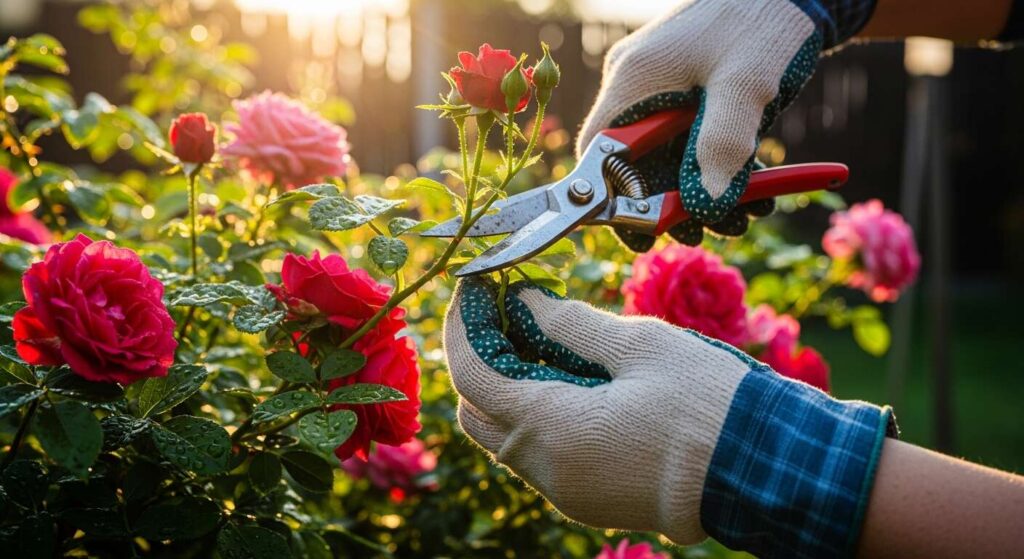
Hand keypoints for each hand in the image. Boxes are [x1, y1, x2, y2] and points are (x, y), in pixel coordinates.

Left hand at [443, 278, 893, 555]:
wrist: (764, 474)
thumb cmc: (708, 405)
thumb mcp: (640, 346)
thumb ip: (571, 324)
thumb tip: (525, 303)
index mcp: (552, 427)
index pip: (471, 374)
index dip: (461, 327)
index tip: (472, 289)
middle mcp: (547, 468)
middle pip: (476, 411)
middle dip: (476, 358)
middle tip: (500, 312)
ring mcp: (566, 491)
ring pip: (504, 437)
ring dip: (504, 389)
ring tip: (532, 339)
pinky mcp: (587, 500)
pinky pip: (537, 456)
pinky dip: (532, 416)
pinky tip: (562, 379)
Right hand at [577, 0, 874, 249]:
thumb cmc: (765, 23)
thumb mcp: (746, 85)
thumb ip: (723, 144)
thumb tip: (705, 208)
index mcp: (633, 80)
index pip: (598, 153)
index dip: (613, 200)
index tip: (644, 232)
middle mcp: (637, 88)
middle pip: (635, 166)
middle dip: (672, 204)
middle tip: (709, 230)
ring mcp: (662, 92)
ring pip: (666, 161)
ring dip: (702, 194)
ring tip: (745, 216)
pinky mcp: (687, 96)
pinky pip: (689, 146)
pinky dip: (717, 170)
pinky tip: (755, 192)